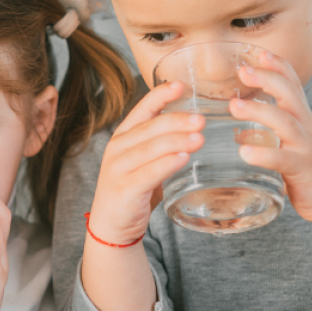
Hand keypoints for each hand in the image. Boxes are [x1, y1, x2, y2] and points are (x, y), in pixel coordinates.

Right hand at [87, 80, 204, 245]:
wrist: (110, 225)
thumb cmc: (133, 189)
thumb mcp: (144, 161)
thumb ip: (163, 145)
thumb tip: (197, 128)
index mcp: (123, 136)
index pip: (142, 108)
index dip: (161, 94)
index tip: (181, 85)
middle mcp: (118, 148)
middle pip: (150, 128)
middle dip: (177, 120)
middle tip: (201, 119)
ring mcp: (118, 169)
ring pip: (150, 148)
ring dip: (176, 141)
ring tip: (198, 138)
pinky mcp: (124, 189)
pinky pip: (148, 174)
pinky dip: (166, 165)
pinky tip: (183, 159)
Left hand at [230, 49, 311, 275]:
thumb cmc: (309, 170)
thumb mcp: (292, 144)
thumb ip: (269, 133)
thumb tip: (238, 129)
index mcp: (302, 118)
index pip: (293, 84)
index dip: (278, 65)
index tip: (258, 50)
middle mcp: (306, 127)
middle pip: (290, 95)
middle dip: (267, 78)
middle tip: (242, 70)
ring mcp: (306, 147)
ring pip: (285, 123)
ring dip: (259, 112)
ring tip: (234, 107)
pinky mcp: (303, 170)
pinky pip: (282, 159)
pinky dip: (263, 154)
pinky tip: (244, 152)